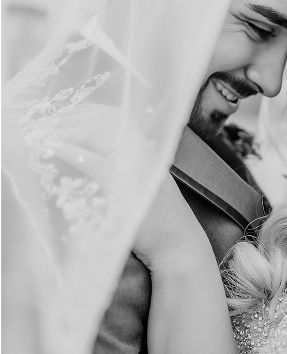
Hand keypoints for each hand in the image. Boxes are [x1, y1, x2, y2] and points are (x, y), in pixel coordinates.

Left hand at [54, 102, 212, 273]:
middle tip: (44, 120)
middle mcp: (145, 152)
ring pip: (98, 134)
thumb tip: (92, 158)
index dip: (88, 110)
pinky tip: (53, 149)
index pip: (117, 116)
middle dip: (72, 116)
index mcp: (148, 150)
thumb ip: (123, 170)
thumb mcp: (142, 186)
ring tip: (42, 132)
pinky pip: (94, 161)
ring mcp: (137, 166)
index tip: (62, 112)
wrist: (178, 243)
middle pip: (105, 119)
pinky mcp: (126, 185)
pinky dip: (71, 151)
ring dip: (67, 129)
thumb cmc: (160, 220)